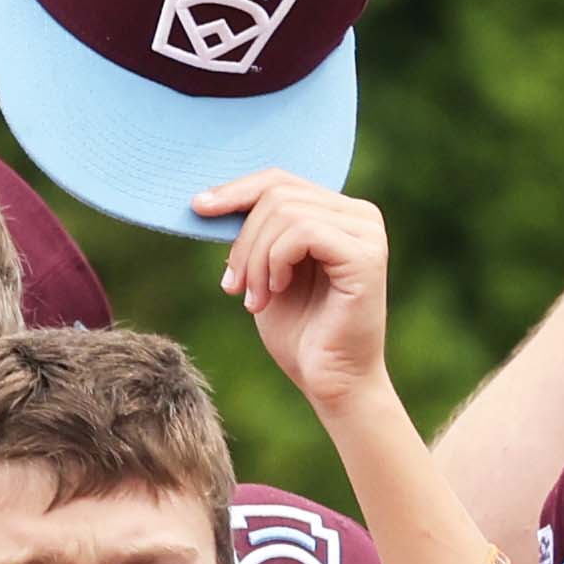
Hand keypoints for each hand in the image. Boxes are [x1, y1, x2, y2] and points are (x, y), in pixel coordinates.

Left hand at [205, 171, 395, 414]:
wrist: (330, 382)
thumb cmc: (300, 334)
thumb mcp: (264, 275)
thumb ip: (252, 238)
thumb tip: (211, 202)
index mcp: (337, 213)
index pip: (279, 180)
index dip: (235, 190)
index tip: (197, 208)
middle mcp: (358, 214)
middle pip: (277, 194)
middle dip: (242, 241)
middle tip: (232, 288)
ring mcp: (367, 232)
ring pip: (285, 213)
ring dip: (255, 259)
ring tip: (254, 299)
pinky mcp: (365, 255)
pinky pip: (303, 232)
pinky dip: (275, 262)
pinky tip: (275, 293)